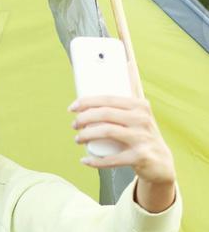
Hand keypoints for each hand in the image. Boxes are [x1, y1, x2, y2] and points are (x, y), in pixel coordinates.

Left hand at [70, 95, 175, 211]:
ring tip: (77, 139)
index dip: (87, 102)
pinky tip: (85, 160)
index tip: (72, 108)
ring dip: (86, 135)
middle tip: (74, 125)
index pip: (109, 99)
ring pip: (107, 132)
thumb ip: (129, 98)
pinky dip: (95, 161)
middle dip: (84, 118)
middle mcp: (142, 119)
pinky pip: (113, 159)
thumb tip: (124, 68)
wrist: (161, 163)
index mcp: (140, 106)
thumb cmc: (142, 136)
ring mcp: (142, 138)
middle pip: (106, 114)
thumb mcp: (140, 115)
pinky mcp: (140, 157)